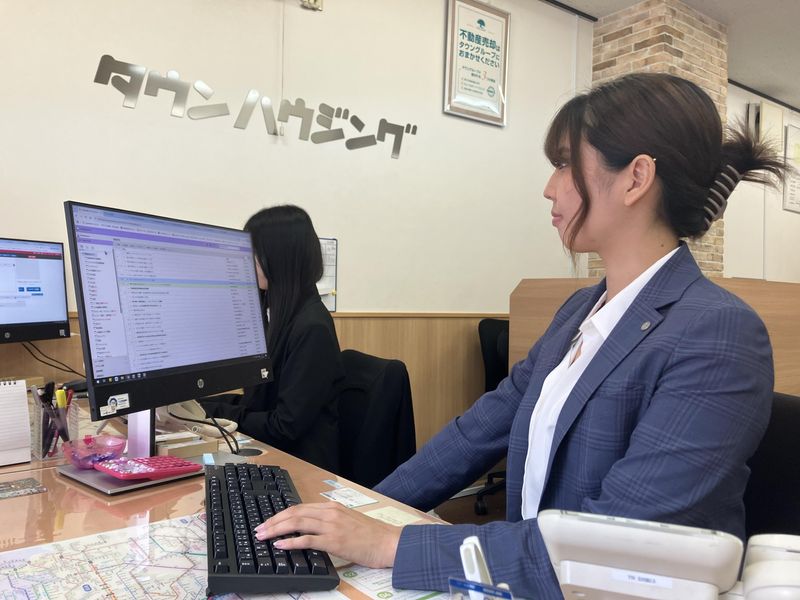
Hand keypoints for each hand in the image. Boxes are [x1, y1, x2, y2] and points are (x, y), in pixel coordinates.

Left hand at [254, 502, 401, 568]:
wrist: (388, 542)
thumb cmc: (371, 535)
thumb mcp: (347, 521)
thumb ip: (329, 522)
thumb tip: (309, 529)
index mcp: (332, 507)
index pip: (300, 507)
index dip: (281, 514)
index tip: (268, 521)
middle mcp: (330, 513)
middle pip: (294, 512)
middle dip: (273, 521)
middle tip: (259, 529)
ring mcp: (332, 526)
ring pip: (297, 523)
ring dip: (276, 529)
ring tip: (263, 536)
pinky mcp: (334, 541)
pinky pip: (307, 540)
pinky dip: (291, 542)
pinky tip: (280, 544)